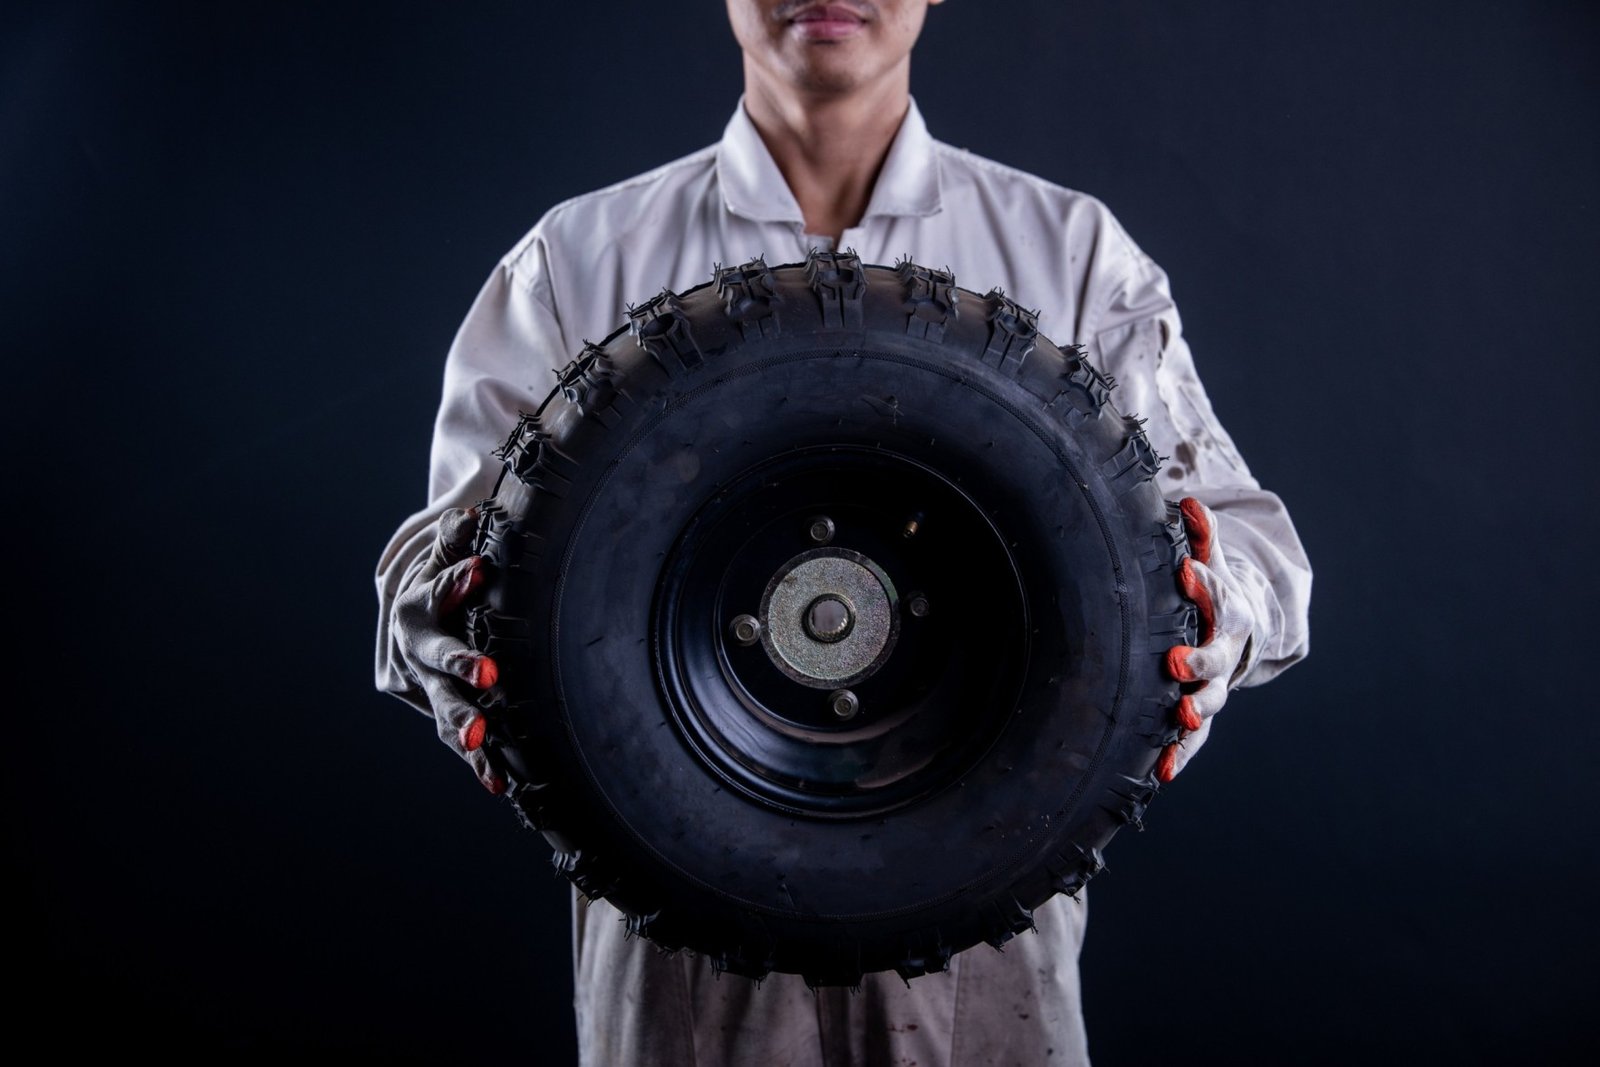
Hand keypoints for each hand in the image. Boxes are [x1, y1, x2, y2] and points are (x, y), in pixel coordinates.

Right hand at [392, 506, 504, 793]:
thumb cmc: (445, 568)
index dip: (453, 583)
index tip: (479, 569)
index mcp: (410, 604)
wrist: (413, 606)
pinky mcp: (435, 709)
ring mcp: (419, 685)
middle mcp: (409, 648)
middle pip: (432, 656)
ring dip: (463, 724)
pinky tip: (497, 782)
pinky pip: (456, 737)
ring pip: (442, 705)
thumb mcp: (447, 548)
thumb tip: (468, 516)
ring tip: (482, 742)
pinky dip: (476, 760)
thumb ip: (455, 537)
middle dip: (460, 664)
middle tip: (490, 673)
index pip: (432, 591)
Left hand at [1157, 497, 1254, 782]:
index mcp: (1223, 609)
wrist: (1236, 635)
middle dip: (1197, 660)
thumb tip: (1189, 502)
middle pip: (1214, 657)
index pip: (1214, 591)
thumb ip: (1200, 539)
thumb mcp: (1209, 562)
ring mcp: (1213, 686)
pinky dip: (1180, 754)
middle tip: (1174, 663)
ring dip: (1194, 711)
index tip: (1182, 571)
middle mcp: (1221, 651)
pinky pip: (1192, 739)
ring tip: (1179, 719)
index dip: (1200, 582)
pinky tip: (1163, 771)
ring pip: (1207, 702)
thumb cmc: (1209, 594)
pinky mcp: (1199, 716)